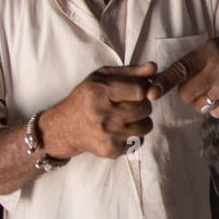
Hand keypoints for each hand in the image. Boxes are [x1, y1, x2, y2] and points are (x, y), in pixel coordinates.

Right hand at [39, 62, 157, 158]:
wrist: (65, 128)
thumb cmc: (86, 98)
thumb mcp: (102, 77)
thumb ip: (130, 71)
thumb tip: (154, 67)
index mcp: (99, 92)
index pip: (140, 90)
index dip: (143, 89)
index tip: (137, 91)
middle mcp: (102, 115)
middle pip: (145, 108)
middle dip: (143, 104)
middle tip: (131, 104)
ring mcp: (107, 135)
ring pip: (146, 126)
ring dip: (141, 120)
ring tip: (127, 116)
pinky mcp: (111, 150)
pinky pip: (138, 141)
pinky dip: (134, 135)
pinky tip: (120, 129)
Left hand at [147, 38, 218, 117]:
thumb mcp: (210, 49)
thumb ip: (189, 63)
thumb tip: (159, 83)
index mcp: (208, 51)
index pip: (181, 69)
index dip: (164, 83)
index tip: (151, 94)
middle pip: (187, 94)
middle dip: (188, 93)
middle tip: (199, 84)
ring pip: (200, 105)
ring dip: (202, 102)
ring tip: (213, 89)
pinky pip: (216, 113)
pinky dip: (216, 109)